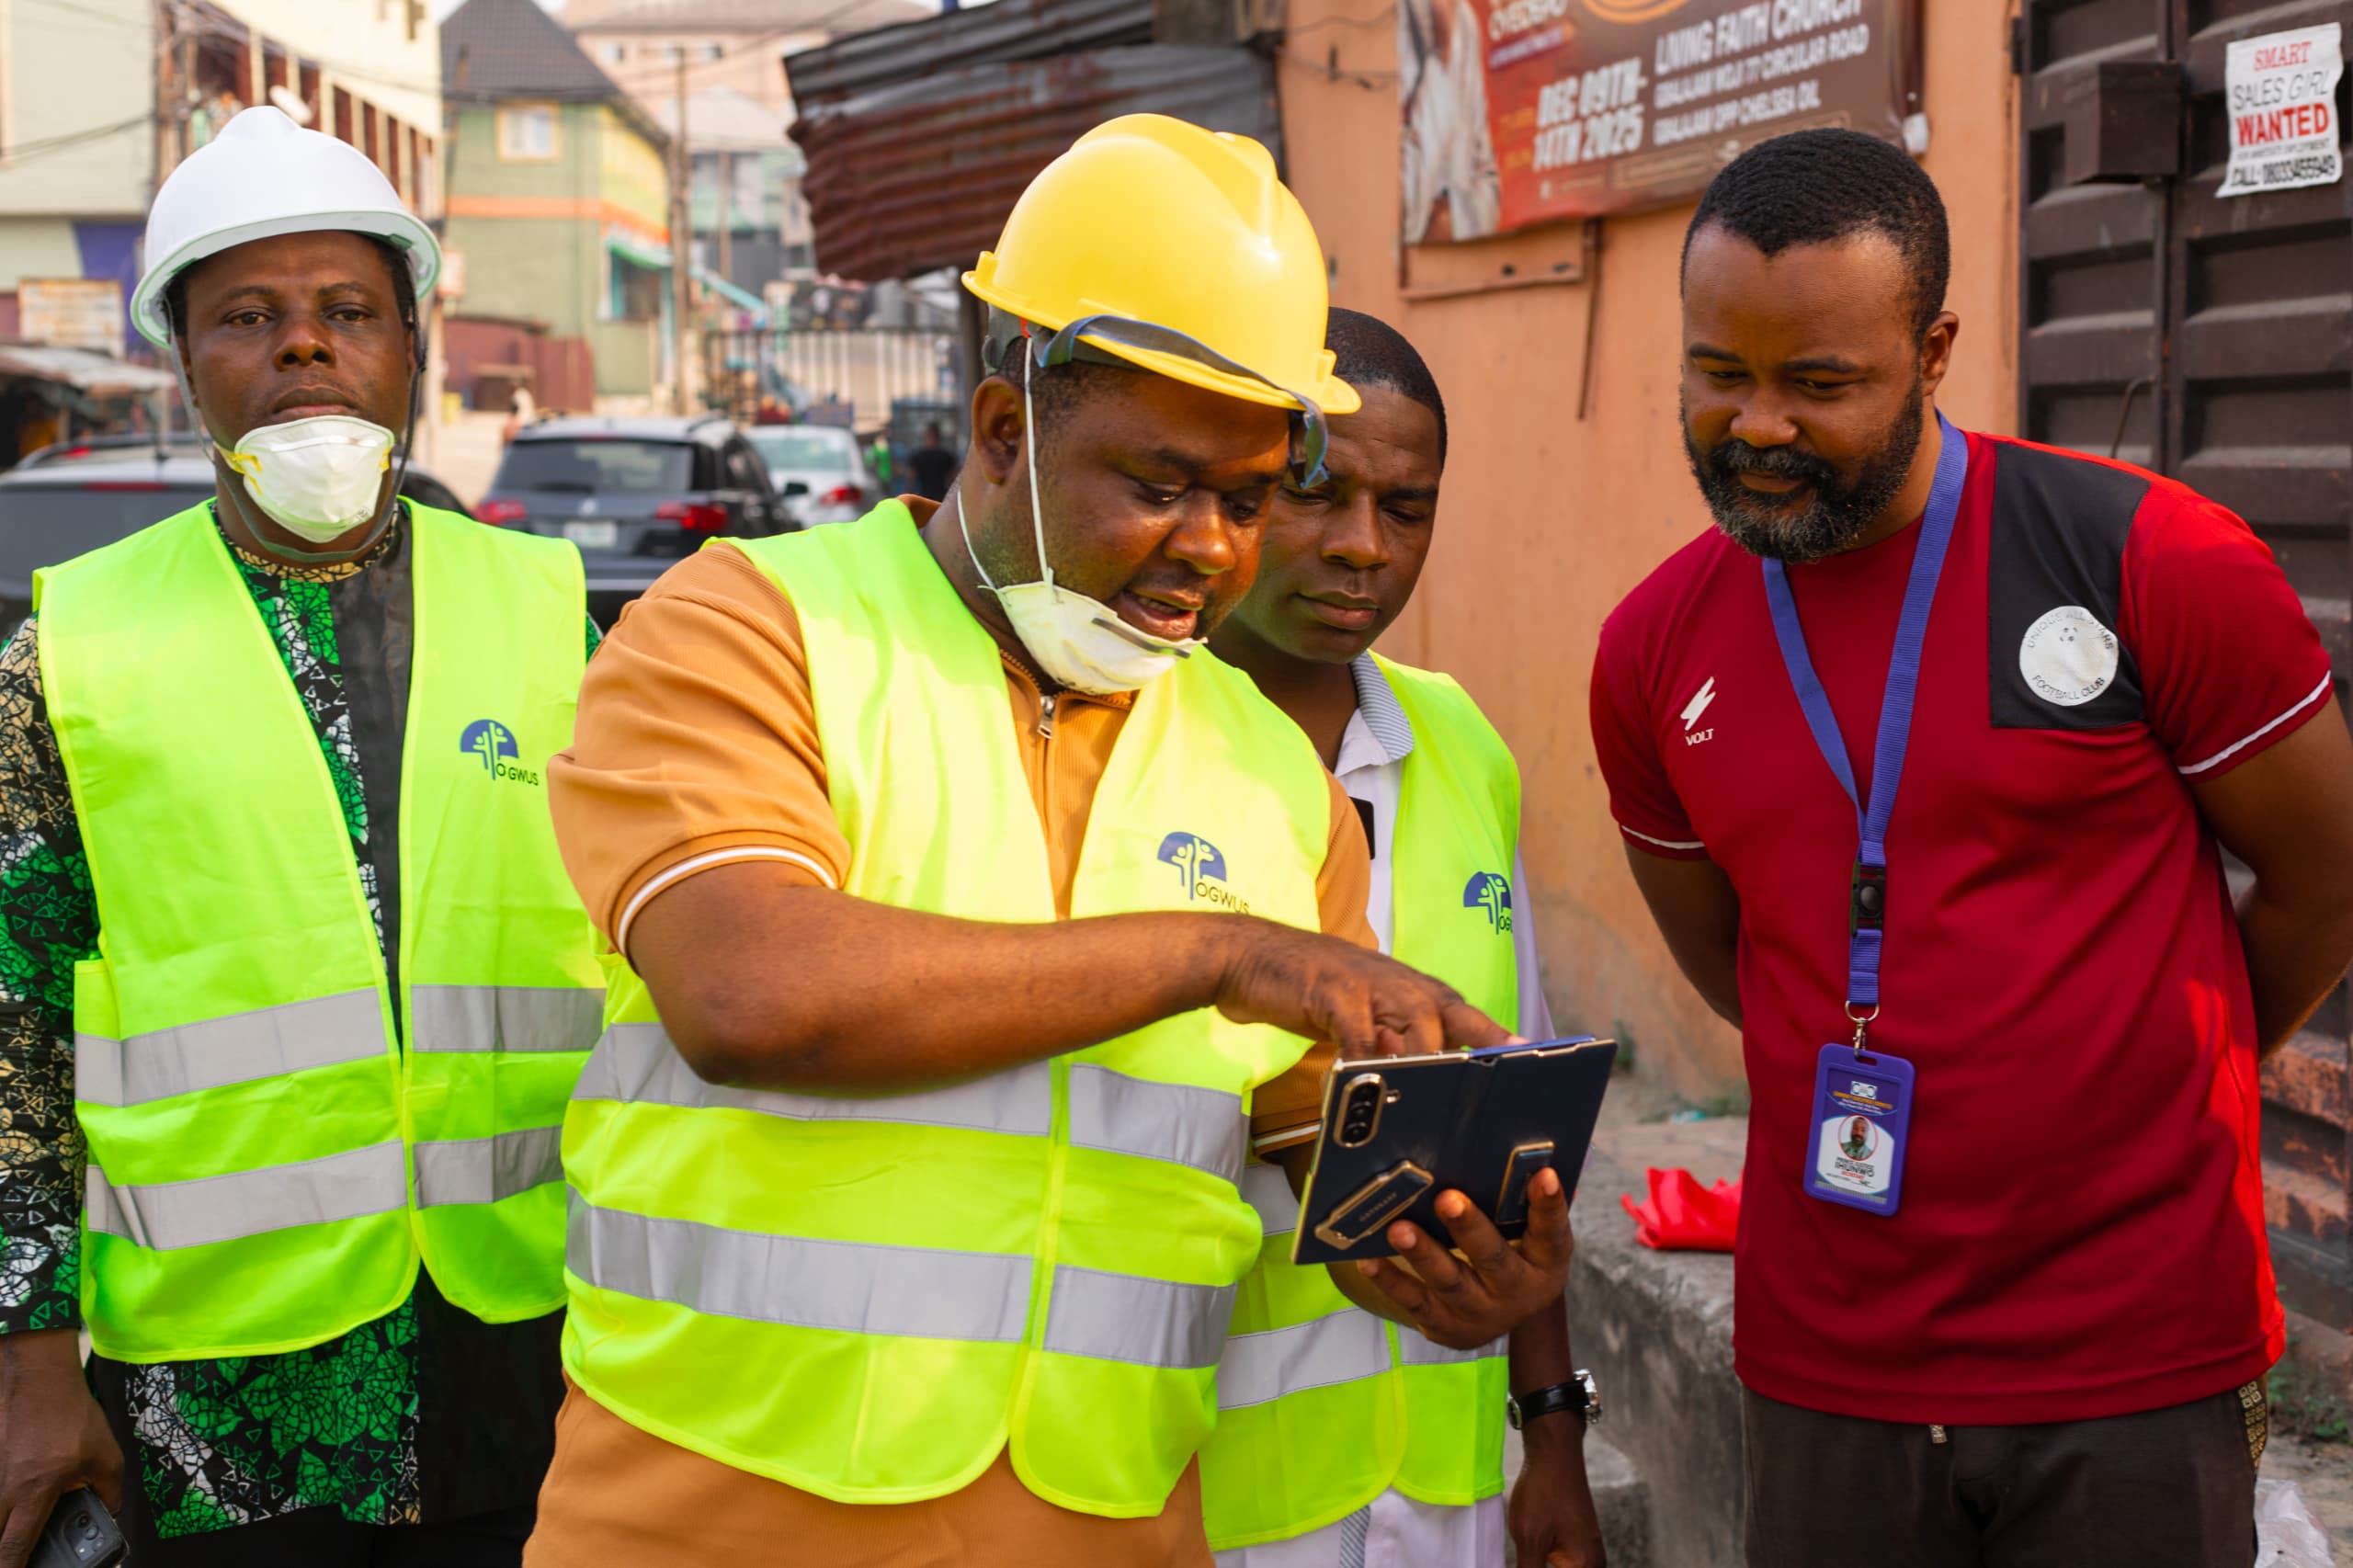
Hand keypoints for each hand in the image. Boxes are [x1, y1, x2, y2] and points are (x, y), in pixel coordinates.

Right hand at [0, 1328, 124, 1567]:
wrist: (37, 1377)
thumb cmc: (71, 1415)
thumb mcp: (106, 1454)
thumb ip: (110, 1491)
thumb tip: (110, 1515)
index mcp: (35, 1490)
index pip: (14, 1546)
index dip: (14, 1567)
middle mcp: (3, 1489)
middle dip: (3, 1553)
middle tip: (18, 1555)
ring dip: (1, 1526)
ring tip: (14, 1528)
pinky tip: (10, 1505)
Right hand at [1213, 923, 1507, 1058]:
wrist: (1248, 955)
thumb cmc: (1307, 987)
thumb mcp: (1357, 1014)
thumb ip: (1389, 1040)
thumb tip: (1421, 1078)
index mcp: (1406, 987)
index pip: (1461, 1010)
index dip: (1493, 1033)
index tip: (1525, 1055)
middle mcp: (1395, 981)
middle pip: (1450, 1013)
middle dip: (1479, 1045)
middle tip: (1500, 1080)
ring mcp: (1365, 983)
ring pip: (1413, 1022)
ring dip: (1429, 1058)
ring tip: (1442, 1093)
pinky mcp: (1331, 991)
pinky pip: (1356, 1032)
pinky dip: (1365, 1059)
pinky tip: (1367, 1084)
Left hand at [1355, 1167, 1572, 1349]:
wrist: (1502, 1320)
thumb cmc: (1514, 1257)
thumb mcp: (1531, 1238)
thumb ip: (1524, 1203)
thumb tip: (1525, 1153)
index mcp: (1546, 1263)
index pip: (1552, 1233)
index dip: (1549, 1206)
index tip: (1544, 1176)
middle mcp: (1516, 1291)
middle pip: (1493, 1258)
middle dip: (1469, 1228)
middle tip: (1448, 1199)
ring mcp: (1479, 1312)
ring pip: (1449, 1281)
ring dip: (1423, 1254)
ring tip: (1399, 1229)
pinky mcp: (1445, 1325)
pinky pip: (1415, 1302)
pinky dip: (1392, 1281)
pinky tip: (1371, 1260)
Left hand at [1510, 1426, 1606, 1567]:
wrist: (1555, 1454)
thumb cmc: (1543, 1493)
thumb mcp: (1530, 1539)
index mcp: (1586, 1567)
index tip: (1529, 1563)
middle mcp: (1594, 1563)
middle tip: (1527, 1559)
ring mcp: (1589, 1552)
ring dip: (1542, 1566)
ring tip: (1527, 1556)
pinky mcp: (1580, 1542)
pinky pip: (1568, 1565)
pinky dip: (1548, 1566)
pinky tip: (1534, 1560)